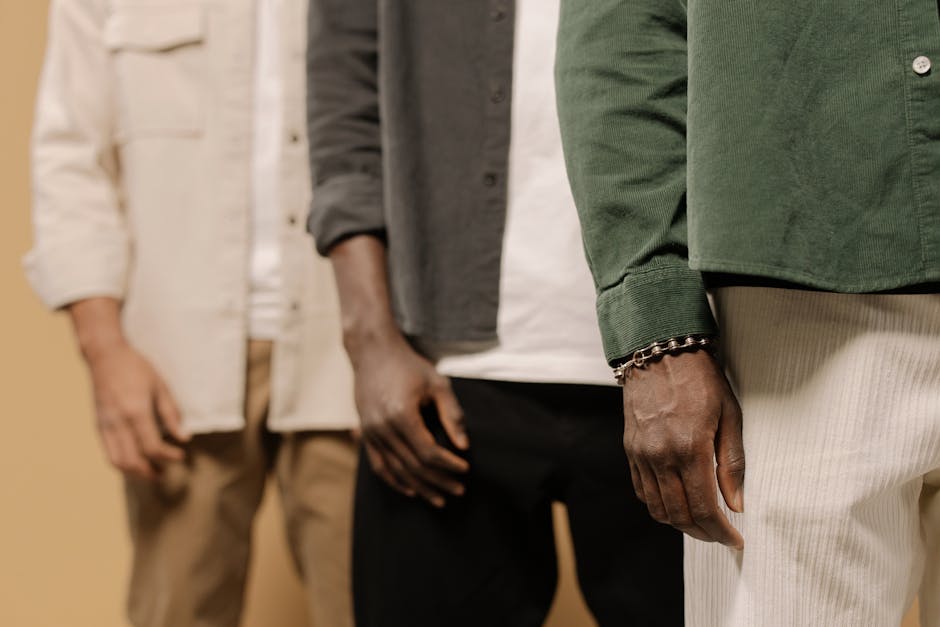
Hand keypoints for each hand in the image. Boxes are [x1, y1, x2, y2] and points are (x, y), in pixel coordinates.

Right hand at [84, 341, 189, 479]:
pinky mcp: (98, 425)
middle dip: (149, 472)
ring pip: (116, 461)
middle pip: (132, 460)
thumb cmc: (137, 368)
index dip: (168, 456)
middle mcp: (118, 422)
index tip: (181, 456)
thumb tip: (184, 438)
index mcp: (135, 412)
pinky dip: (121, 463)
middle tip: (165, 474)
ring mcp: (105, 425)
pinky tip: (135, 462)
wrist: (105, 356)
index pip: (151, 446)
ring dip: (134, 472)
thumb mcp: (160, 386)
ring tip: (151, 473)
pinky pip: (108, 452)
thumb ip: (171, 414)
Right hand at [349, 334, 468, 507]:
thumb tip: (464, 445)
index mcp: (401, 415)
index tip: (466, 469)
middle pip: (413, 466)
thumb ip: (452, 414)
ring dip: (419, 487)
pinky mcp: (365, 433)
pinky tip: (410, 490)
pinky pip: (378, 465)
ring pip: (396, 471)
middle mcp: (382, 428)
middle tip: (459, 490)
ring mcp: (370, 433)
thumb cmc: (408, 365)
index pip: (428, 452)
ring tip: (439, 498)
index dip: (449, 465)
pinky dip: (395, 481)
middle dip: (438, 481)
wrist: (373, 352)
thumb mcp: (437, 384)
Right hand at [622, 349, 744, 548]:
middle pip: (679, 515)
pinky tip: (677, 502)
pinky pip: (642, 491)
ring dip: (680, 524)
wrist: (660, 352)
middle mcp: (661, 456)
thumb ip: (732, 463)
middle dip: (703, 533)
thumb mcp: (729, 415)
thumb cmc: (700, 379)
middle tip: (721, 535)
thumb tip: (737, 503)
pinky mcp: (630, 450)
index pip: (704, 508)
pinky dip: (659, 506)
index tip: (735, 539)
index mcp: (690, 448)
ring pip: (658, 509)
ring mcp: (641, 454)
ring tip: (700, 523)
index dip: (721, 532)